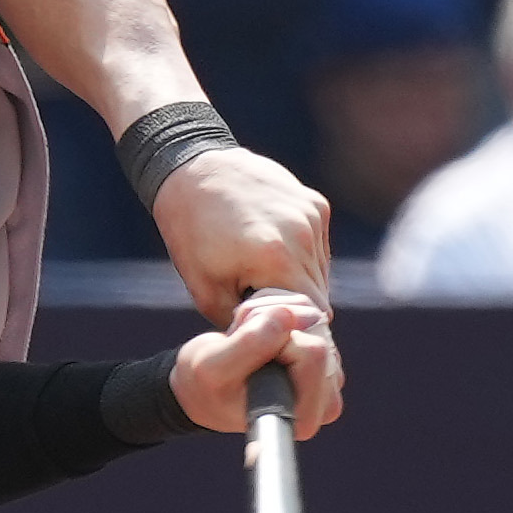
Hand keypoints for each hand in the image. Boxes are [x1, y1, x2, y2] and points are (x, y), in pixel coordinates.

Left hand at [146, 141, 332, 325]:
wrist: (192, 169)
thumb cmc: (192, 233)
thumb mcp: (206, 291)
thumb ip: (245, 323)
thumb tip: (273, 344)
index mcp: (278, 259)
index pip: (313, 315)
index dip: (295, 328)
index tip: (272, 329)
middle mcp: (304, 235)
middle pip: (319, 294)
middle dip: (294, 305)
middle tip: (260, 299)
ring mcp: (312, 215)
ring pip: (320, 270)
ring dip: (298, 278)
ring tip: (261, 269)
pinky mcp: (315, 202)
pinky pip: (318, 245)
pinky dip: (300, 254)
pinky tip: (269, 245)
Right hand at [170, 286, 339, 437]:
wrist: (202, 388)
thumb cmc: (205, 386)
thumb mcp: (213, 367)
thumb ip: (251, 343)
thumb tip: (291, 315)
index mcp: (303, 417)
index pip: (313, 354)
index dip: (277, 342)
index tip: (249, 361)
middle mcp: (324, 402)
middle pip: (317, 329)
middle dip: (273, 323)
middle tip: (241, 343)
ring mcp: (327, 378)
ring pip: (310, 315)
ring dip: (270, 316)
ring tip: (246, 341)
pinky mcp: (322, 356)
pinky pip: (306, 310)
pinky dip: (276, 311)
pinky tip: (256, 332)